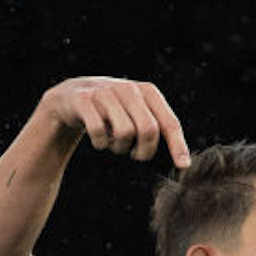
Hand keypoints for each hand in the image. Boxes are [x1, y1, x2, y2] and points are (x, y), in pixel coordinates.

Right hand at [39, 77, 189, 167]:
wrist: (72, 99)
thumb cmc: (110, 113)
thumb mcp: (134, 114)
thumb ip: (155, 128)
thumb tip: (180, 161)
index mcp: (147, 91)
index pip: (169, 122)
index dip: (178, 145)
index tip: (183, 166)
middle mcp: (128, 88)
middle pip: (149, 130)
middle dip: (144, 151)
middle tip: (135, 155)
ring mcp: (105, 93)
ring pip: (124, 133)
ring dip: (119, 147)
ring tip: (114, 144)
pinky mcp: (84, 100)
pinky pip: (98, 131)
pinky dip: (100, 143)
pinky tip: (99, 140)